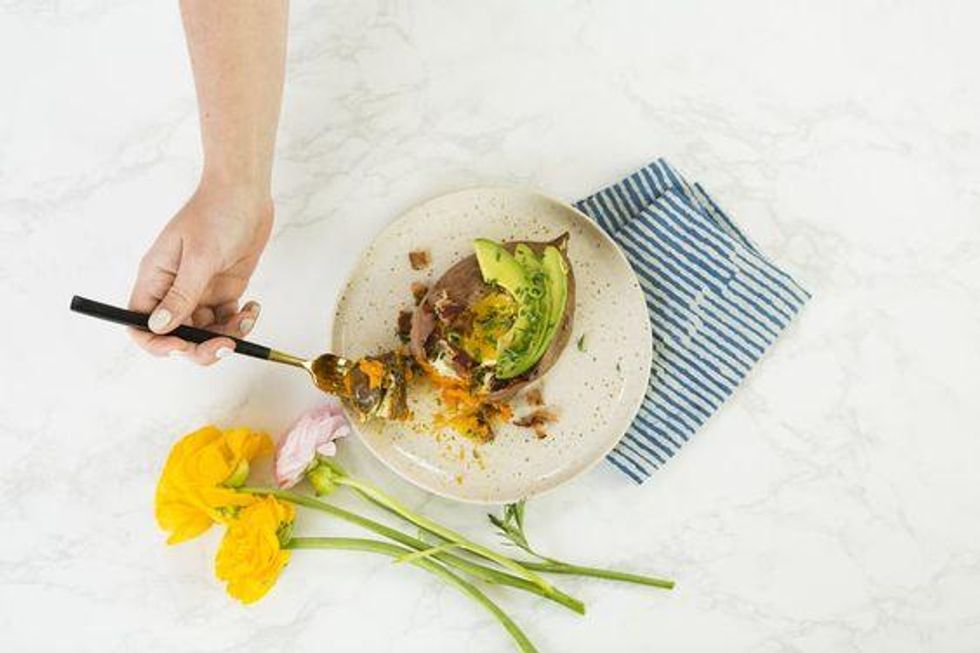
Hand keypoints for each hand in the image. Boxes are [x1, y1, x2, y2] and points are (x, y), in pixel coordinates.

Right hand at [129, 179, 272, 364]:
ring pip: (205, 332)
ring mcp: (199, 291)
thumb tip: (158, 327)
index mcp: (156, 278)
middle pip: (176, 335)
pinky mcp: (223, 290)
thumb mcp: (199, 256)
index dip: (156, 343)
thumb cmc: (217, 213)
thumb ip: (181, 294)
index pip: (140, 323)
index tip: (181, 347)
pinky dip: (240, 322)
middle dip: (200, 347)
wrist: (246, 191)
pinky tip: (252, 307)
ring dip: (227, 335)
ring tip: (246, 317)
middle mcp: (174, 289)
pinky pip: (226, 320)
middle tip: (226, 345)